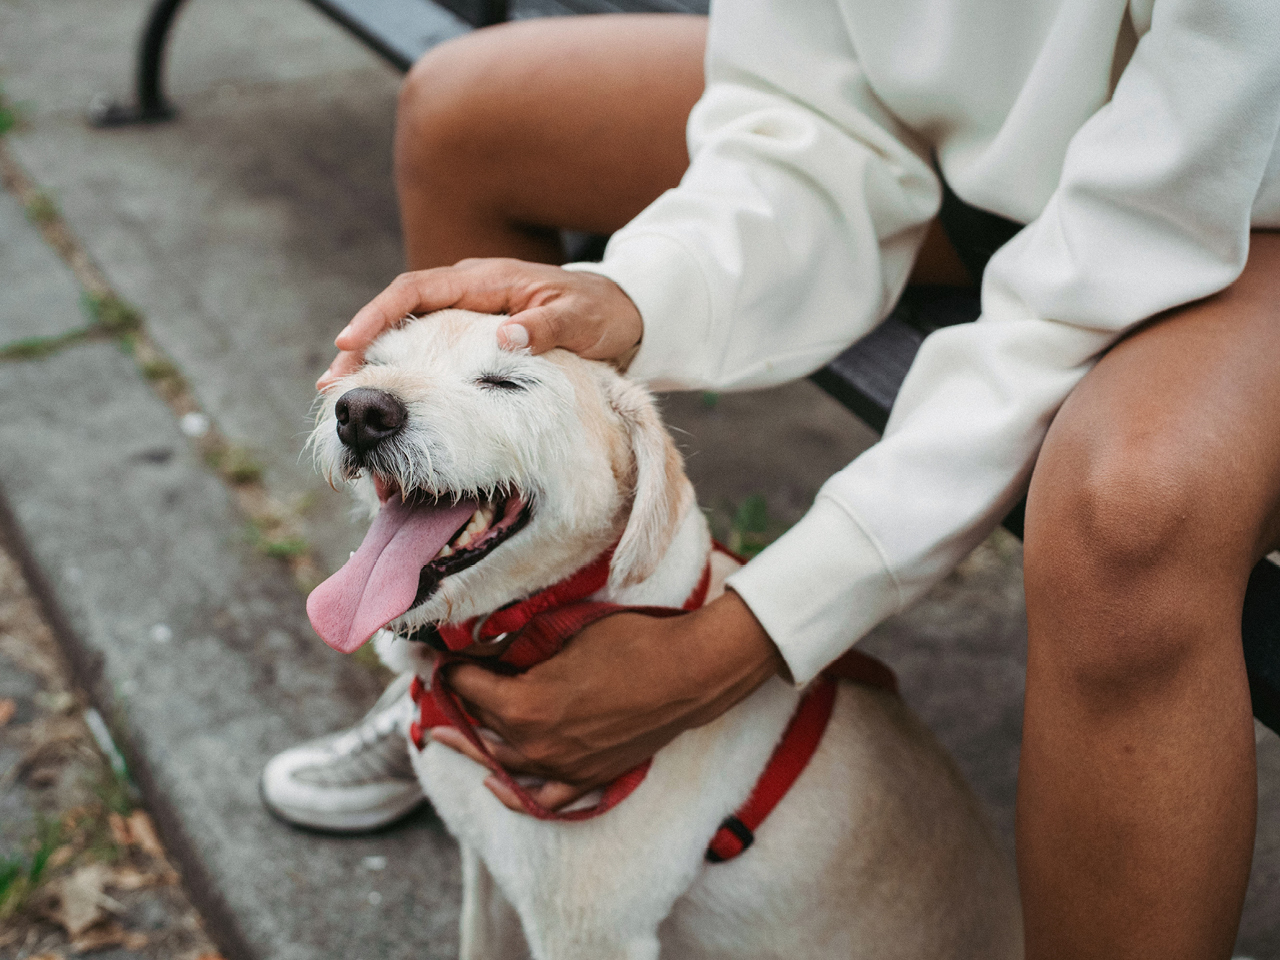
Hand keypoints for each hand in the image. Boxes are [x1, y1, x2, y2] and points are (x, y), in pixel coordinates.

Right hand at [317, 258, 642, 389]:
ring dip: (378, 363)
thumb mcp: (580, 320)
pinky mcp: (473, 338)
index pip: (417, 290)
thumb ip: (545, 328)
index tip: (350, 342)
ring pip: (409, 334)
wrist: (621, 314)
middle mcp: (467, 291)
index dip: (380, 315)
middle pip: (399, 313)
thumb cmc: (600, 314)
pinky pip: (430, 352)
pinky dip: (406, 374)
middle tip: (333, 383)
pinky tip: (391, 404)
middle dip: (363, 344)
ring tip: (346, 396)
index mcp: (485, 280)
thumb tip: (505, 336)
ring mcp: (467, 314)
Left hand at [430, 590, 785, 812]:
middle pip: (478, 726)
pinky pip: (543, 799)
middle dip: (457, 704)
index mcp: (522, 705)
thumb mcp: (565, 634)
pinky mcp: (588, 778)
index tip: (442, 656)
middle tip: (438, 690)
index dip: (452, 668)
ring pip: (501, 761)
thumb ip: (524, 648)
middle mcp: (534, 745)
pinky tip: (495, 784)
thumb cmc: (629, 644)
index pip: (468, 686)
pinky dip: (515, 794)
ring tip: (447, 734)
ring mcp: (561, 767)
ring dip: (473, 744)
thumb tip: (493, 645)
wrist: (686, 674)